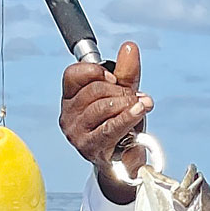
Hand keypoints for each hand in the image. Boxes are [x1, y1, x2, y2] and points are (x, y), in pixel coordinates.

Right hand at [59, 41, 153, 204]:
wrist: (126, 163)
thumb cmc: (122, 127)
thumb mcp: (125, 96)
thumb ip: (126, 72)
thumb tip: (130, 47)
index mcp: (70, 97)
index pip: (74, 74)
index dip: (96, 71)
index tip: (115, 79)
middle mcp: (68, 114)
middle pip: (93, 90)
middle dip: (120, 91)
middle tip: (136, 97)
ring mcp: (76, 132)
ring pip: (101, 107)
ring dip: (127, 104)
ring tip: (141, 106)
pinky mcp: (89, 147)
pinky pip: (109, 127)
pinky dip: (126, 117)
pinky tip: (139, 110)